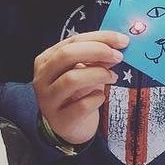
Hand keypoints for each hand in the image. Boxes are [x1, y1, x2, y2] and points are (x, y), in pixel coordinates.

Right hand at [33, 31, 128, 145]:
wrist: (71, 126)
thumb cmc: (78, 94)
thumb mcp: (84, 70)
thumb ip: (96, 57)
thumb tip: (116, 45)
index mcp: (46, 60)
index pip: (72, 41)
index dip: (99, 38)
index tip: (122, 40)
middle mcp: (42, 78)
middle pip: (66, 55)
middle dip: (97, 51)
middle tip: (118, 56)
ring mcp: (48, 99)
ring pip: (72, 79)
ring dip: (98, 74)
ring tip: (113, 77)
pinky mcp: (60, 119)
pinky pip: (81, 105)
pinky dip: (96, 98)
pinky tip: (100, 97)